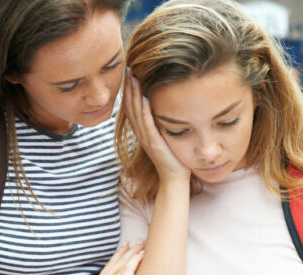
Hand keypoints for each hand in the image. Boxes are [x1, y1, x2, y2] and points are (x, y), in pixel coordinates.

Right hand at [78, 241, 144, 274]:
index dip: (117, 257)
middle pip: (117, 260)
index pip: (109, 266)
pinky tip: (143, 253)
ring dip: (134, 251)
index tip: (122, 249)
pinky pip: (130, 267)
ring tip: (142, 243)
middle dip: (126, 250)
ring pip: (125, 261)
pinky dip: (136, 259)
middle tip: (133, 242)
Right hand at [124, 68, 190, 182]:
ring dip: (134, 95)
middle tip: (127, 68)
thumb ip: (159, 122)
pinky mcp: (155, 144)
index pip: (132, 106)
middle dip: (129, 87)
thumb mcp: (163, 135)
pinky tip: (145, 98)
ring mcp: (146, 139)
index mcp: (142, 130)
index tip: (129, 72)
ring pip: (136, 113)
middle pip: (130, 106)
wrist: (175, 178)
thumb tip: (160, 105)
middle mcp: (141, 133)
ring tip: (133, 78)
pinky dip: (145, 112)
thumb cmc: (172, 157)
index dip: (129, 90)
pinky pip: (148, 125)